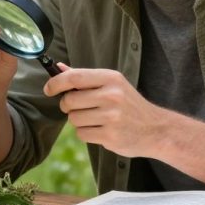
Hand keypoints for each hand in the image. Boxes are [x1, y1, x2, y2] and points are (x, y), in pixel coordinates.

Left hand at [43, 65, 162, 157]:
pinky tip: (101, 130)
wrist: (156, 129)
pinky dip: (86, 133)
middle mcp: (111, 95)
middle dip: (68, 106)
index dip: (55, 83)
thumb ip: (85, 78)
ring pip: (73, 119)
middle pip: (69, 100)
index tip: (48, 89)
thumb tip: (59, 68)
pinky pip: (81, 134)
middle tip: (80, 107)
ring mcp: (112, 117)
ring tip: (96, 120)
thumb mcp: (113, 84)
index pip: (74, 77)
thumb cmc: (129, 105)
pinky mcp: (110, 136)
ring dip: (79, 121)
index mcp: (111, 78)